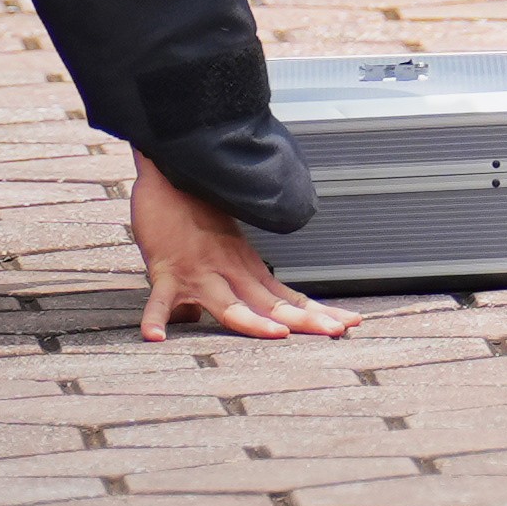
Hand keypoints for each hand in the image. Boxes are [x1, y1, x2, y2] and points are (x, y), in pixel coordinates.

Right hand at [127, 151, 356, 342]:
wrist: (171, 167)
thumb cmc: (194, 205)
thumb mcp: (223, 245)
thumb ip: (234, 279)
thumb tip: (246, 306)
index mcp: (245, 266)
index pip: (288, 296)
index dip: (317, 312)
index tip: (351, 322)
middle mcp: (228, 272)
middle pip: (271, 305)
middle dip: (305, 320)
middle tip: (338, 332)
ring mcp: (198, 273)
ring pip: (229, 305)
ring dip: (254, 322)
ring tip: (278, 335)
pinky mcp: (165, 269)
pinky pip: (159, 299)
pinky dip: (156, 318)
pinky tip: (156, 338)